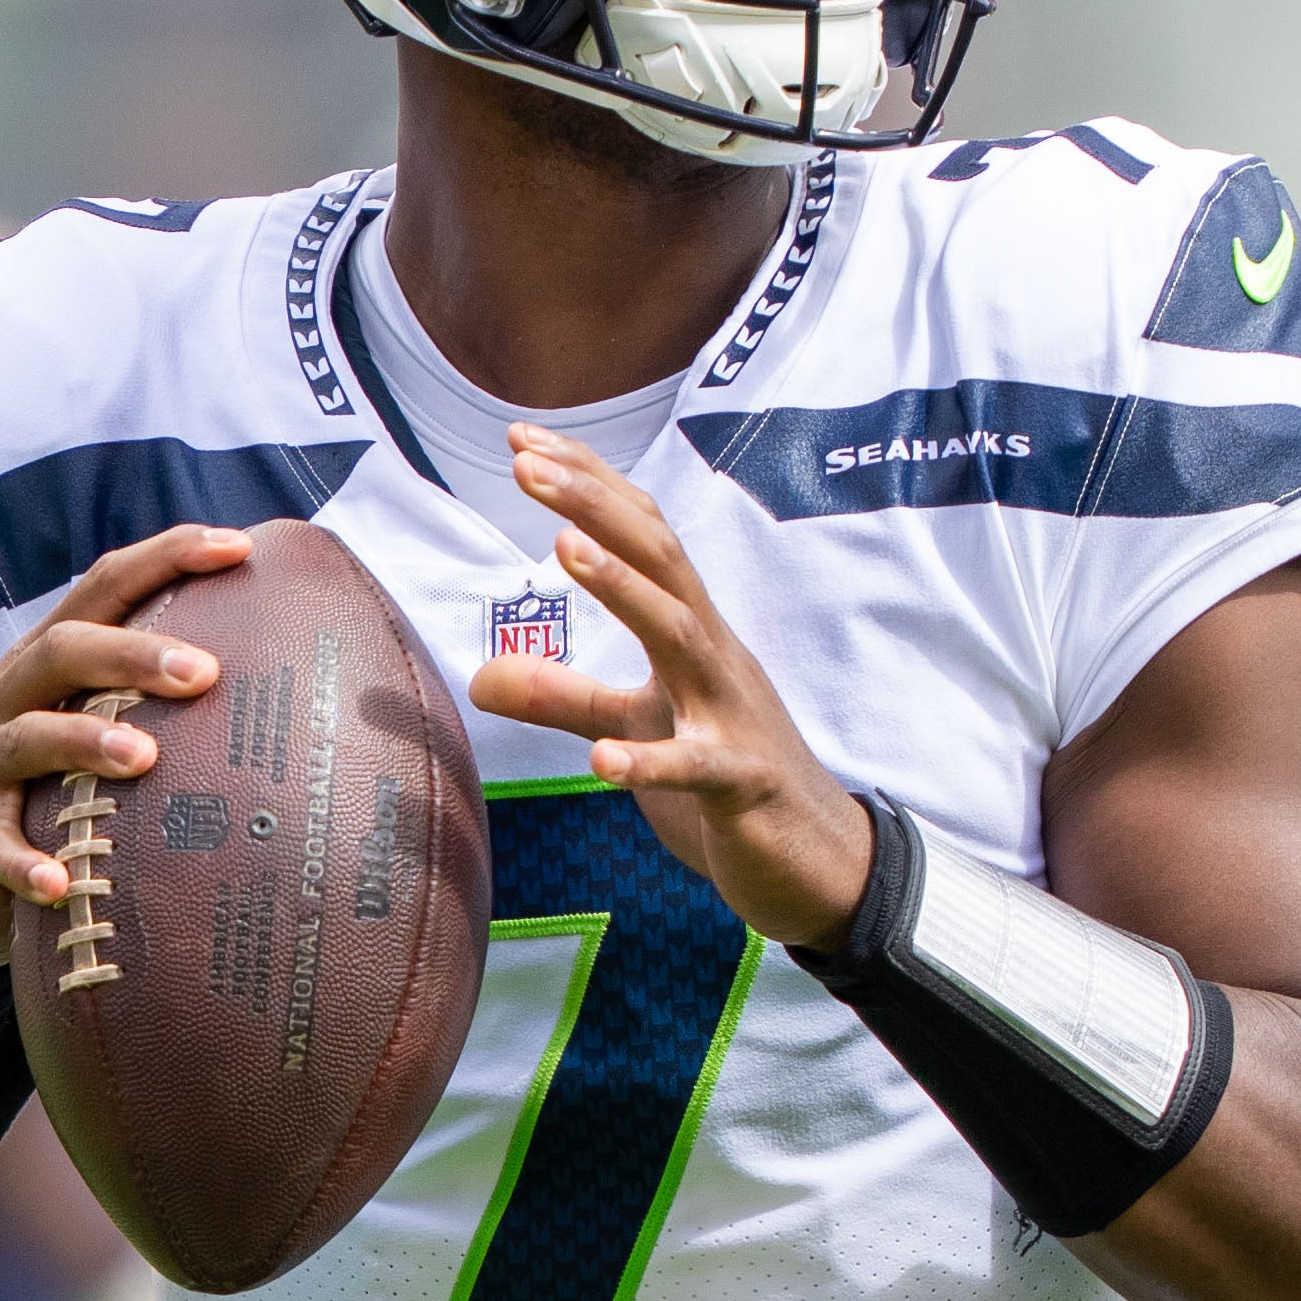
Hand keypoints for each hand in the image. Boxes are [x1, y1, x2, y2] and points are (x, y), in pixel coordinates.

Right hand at [0, 525, 249, 971]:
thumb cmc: (46, 800)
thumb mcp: (90, 738)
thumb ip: (155, 706)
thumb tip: (285, 692)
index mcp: (47, 664)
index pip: (103, 587)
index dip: (166, 557)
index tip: (238, 546)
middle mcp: (5, 700)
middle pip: (61, 652)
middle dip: (132, 654)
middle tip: (204, 673)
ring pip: (25, 738)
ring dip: (84, 742)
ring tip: (145, 759)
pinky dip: (23, 862)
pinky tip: (59, 882)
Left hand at [463, 427, 873, 948]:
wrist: (821, 861)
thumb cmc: (727, 780)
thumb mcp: (635, 728)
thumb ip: (563, 699)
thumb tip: (480, 675)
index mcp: (692, 634)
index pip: (643, 537)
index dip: (588, 485)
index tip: (523, 439)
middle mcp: (716, 657)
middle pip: (661, 560)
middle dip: (596, 505)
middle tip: (527, 461)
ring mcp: (735, 717)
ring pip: (682, 638)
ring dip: (625, 590)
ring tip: (565, 546)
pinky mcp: (743, 785)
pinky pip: (698, 768)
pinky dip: (651, 763)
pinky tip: (602, 763)